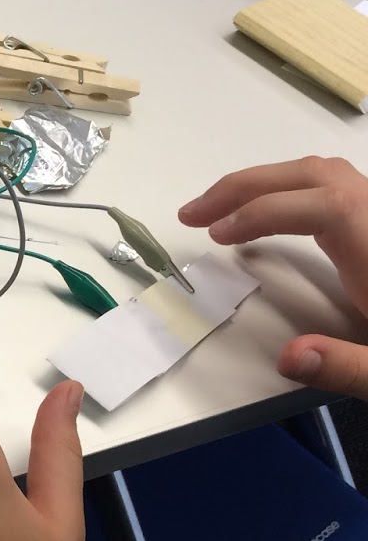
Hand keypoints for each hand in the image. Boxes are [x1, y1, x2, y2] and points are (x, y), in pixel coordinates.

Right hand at [181, 156, 367, 395]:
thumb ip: (348, 366)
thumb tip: (290, 358)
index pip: (320, 203)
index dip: (262, 211)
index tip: (216, 236)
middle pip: (315, 174)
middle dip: (247, 185)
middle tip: (192, 214)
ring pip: (325, 176)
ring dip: (266, 186)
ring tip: (217, 214)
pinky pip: (333, 192)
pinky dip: (287, 195)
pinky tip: (264, 224)